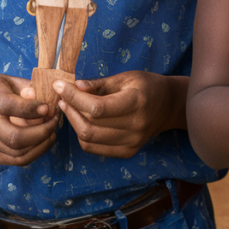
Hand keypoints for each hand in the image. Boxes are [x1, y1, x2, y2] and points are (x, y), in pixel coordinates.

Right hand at [0, 73, 57, 164]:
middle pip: (13, 136)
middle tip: (55, 121)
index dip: (31, 110)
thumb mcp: (12, 79)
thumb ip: (30, 89)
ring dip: (41, 144)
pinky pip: (13, 160)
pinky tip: (44, 141)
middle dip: (42, 132)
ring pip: (16, 152)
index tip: (48, 108)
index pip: (7, 106)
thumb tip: (49, 104)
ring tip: (52, 131)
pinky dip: (34, 153)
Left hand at [55, 71, 182, 158]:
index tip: (59, 86)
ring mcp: (132, 142)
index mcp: (136, 102)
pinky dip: (83, 135)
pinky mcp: (128, 151)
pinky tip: (81, 121)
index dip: (74, 98)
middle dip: (70, 109)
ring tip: (68, 107)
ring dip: (73, 123)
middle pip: (90, 126)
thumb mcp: (125, 77)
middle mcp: (135, 126)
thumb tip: (74, 86)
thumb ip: (99, 84)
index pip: (97, 108)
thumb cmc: (146, 86)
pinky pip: (95, 148)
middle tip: (62, 96)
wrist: (168, 105)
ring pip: (89, 139)